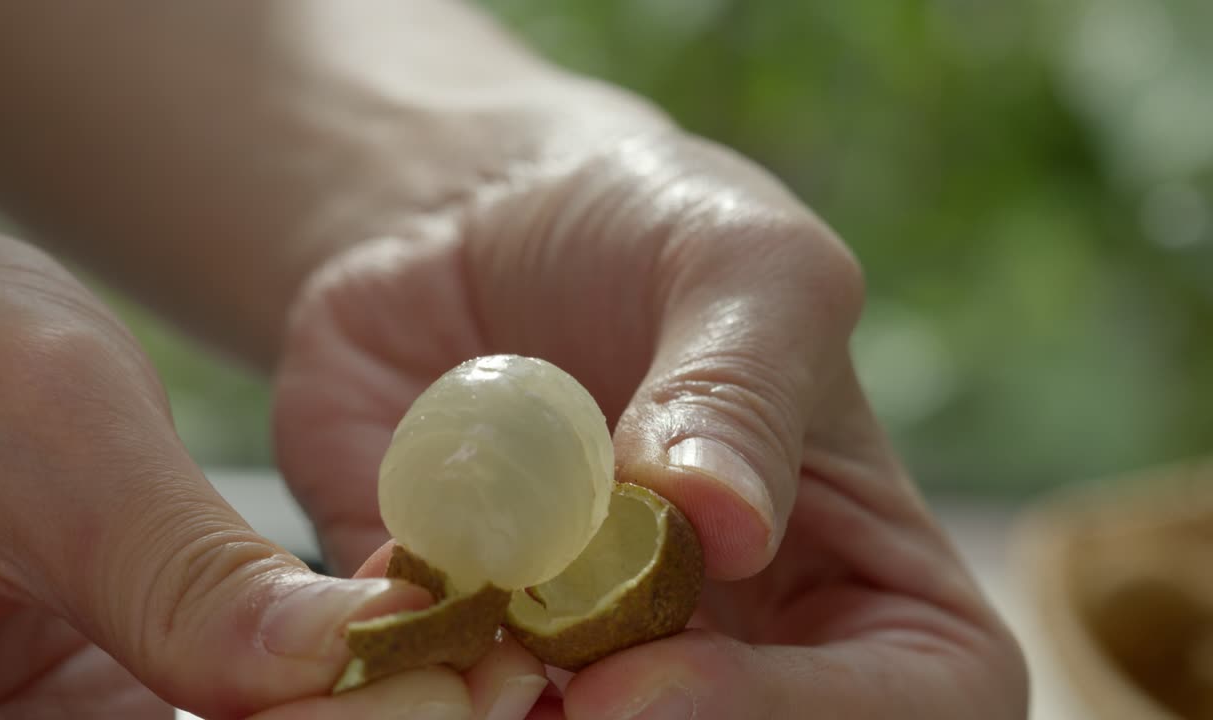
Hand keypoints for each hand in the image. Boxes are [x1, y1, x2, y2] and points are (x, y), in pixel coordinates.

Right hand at [0, 212, 487, 719]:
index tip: (445, 681)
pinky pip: (273, 700)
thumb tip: (346, 653)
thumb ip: (184, 574)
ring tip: (499, 644)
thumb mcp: (55, 458)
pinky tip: (443, 620)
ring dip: (394, 707)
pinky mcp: (155, 681)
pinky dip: (366, 671)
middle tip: (505, 670)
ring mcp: (106, 719)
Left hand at [274, 126, 1026, 716]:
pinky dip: (388, 686)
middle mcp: (741, 646)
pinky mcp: (471, 643)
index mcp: (867, 576)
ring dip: (485, 719)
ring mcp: (600, 659)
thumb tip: (728, 528)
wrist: (486, 220)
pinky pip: (430, 703)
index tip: (639, 678)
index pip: (912, 702)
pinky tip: (367, 612)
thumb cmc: (655, 226)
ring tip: (432, 636)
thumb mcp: (743, 264)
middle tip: (522, 679)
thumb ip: (745, 389)